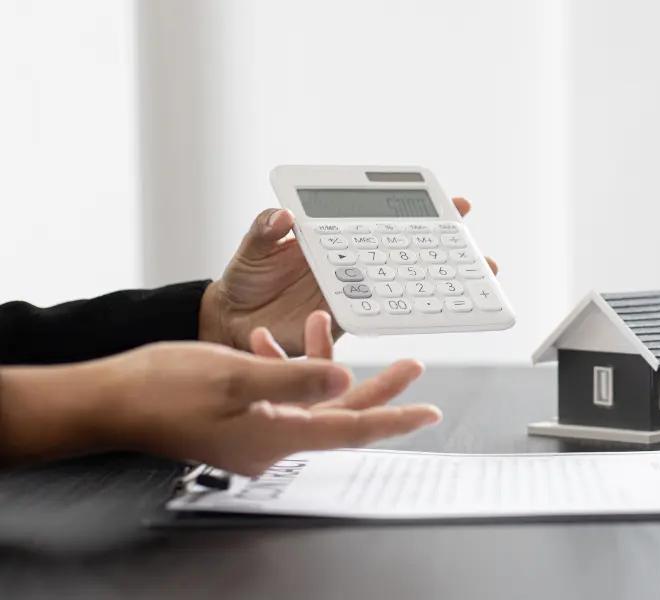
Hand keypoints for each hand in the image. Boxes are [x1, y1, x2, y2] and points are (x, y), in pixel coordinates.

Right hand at [0, 333, 440, 475]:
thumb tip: (345, 376)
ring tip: (327, 324)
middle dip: (377, 388)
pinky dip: (283, 368)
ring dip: (322, 364)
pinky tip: (267, 340)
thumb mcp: (236, 374)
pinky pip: (278, 398)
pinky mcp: (237, 423)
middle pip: (341, 415)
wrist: (106, 402)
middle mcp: (271, 442)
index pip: (352, 429)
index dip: (394, 417)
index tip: (429, 412)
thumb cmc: (161, 389)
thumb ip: (295, 376)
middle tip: (411, 365)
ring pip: (310, 401)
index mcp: (277, 437)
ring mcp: (254, 435)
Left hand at [200, 197, 497, 354]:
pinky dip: (409, 313)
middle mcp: (353, 263)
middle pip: (410, 252)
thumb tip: (283, 217)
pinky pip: (383, 316)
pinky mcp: (347, 322)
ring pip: (406, 286)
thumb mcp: (251, 249)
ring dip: (442, 286)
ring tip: (477, 283)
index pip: (385, 218)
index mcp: (336, 238)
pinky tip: (435, 312)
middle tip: (482, 253)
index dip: (422, 210)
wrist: (232, 326)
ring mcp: (354, 292)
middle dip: (450, 251)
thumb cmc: (244, 282)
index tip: (458, 205)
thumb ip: (265, 231)